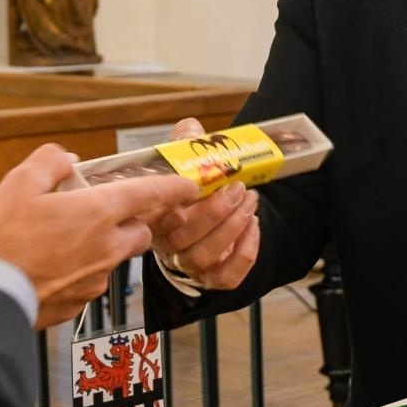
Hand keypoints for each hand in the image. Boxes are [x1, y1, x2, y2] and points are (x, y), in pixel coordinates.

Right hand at [0, 143, 197, 328]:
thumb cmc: (1, 240)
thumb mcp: (18, 184)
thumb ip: (49, 163)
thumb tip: (65, 158)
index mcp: (97, 213)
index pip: (149, 195)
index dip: (173, 188)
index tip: (190, 186)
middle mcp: (106, 247)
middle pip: (140, 233)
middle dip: (133, 222)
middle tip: (103, 212)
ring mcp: (95, 279)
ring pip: (114, 258)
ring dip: (102, 246)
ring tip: (62, 239)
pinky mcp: (79, 303)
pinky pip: (89, 281)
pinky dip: (79, 270)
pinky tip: (50, 266)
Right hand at [146, 118, 260, 289]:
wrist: (208, 210)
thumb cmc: (191, 187)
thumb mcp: (184, 162)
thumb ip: (186, 144)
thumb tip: (190, 129)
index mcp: (152, 217)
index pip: (153, 218)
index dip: (170, 206)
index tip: (193, 185)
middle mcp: (166, 245)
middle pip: (183, 237)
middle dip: (215, 211)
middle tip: (237, 188)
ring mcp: (188, 265)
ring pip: (204, 256)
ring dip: (232, 228)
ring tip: (250, 202)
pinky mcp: (211, 278)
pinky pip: (226, 277)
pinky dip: (244, 254)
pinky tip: (253, 228)